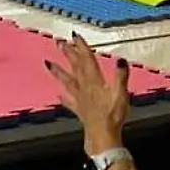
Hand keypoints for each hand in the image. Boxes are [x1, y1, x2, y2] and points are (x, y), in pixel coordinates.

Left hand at [46, 33, 130, 149]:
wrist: (102, 133)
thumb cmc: (112, 113)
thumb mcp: (121, 92)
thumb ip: (121, 75)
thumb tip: (120, 59)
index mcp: (94, 80)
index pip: (87, 59)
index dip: (81, 47)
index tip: (75, 36)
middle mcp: (84, 86)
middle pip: (75, 67)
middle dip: (68, 54)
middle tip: (60, 43)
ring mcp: (79, 98)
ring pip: (67, 81)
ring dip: (58, 71)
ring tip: (48, 63)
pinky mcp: (78, 109)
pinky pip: (68, 100)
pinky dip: (63, 95)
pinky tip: (59, 93)